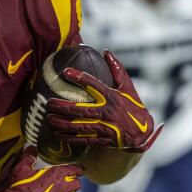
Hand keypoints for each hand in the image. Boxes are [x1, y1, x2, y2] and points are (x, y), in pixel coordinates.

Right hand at [0, 147, 82, 191]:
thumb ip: (28, 157)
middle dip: (74, 184)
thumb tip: (32, 148)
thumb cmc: (20, 186)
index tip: (78, 170)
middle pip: (77, 185)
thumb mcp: (21, 168)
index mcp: (57, 174)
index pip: (75, 169)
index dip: (77, 169)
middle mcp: (63, 189)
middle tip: (68, 184)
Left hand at [46, 50, 161, 152]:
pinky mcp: (102, 139)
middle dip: (62, 106)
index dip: (79, 78)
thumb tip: (106, 52)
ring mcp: (104, 127)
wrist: (143, 133)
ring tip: (48, 118)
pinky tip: (57, 134)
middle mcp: (107, 112)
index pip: (94, 84)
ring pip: (78, 126)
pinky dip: (69, 137)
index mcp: (112, 97)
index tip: (65, 72)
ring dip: (61, 123)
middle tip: (48, 103)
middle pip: (80, 109)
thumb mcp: (128, 87)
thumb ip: (117, 70)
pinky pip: (82, 139)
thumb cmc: (133, 106)